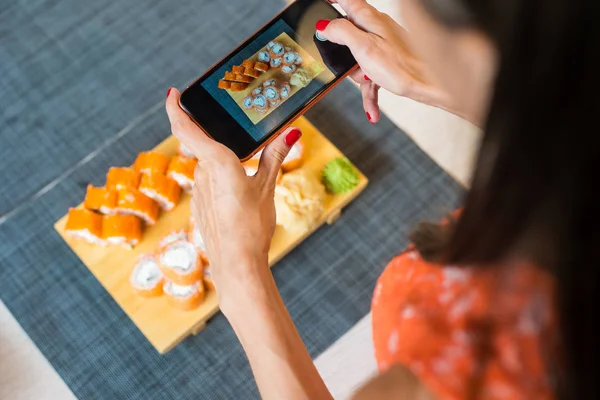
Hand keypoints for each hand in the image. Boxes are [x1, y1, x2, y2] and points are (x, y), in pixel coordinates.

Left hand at [165, 88, 300, 298]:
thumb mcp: (267, 187)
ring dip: (221, 162)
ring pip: (207, 166)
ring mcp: (199, 191)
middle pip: (202, 146)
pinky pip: (209, 183)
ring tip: (244, 167)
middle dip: (215, 138)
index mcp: (216, 161)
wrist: (236, 262)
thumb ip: (275, 157)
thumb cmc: (251, 224)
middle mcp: (202, 173)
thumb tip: (291, 134)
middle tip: (232, 131)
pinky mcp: (202, 205)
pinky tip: (238, 191)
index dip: (175, 108)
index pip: (185, 128)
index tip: (173, 93)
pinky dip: (220, 179)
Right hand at [319, 0, 453, 122]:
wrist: (429, 83)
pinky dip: (369, 92)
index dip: (329, 1)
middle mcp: (375, 27)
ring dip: (358, 76)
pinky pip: (370, 75)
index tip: (316, 6)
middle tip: (349, 64)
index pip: (343, 0)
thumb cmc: (402, 66)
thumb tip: (324, 26)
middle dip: (342, 54)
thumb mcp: (363, 48)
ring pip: (357, 58)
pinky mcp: (387, 60)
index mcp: (368, 18)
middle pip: (346, 34)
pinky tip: (372, 111)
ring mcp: (382, 44)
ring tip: (368, 81)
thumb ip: (341, 33)